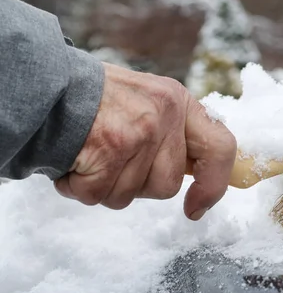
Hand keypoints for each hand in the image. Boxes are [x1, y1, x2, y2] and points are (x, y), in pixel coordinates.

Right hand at [54, 62, 236, 219]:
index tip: (195, 207)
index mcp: (181, 102)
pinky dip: (80, 187)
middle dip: (137, 184)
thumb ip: (176, 134)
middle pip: (167, 185)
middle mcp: (165, 114)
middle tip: (115, 159)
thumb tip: (200, 176)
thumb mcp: (150, 100)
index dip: (214, 185)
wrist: (50, 84)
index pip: (222, 147)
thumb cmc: (100, 100)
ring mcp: (139, 132)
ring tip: (93, 155)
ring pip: (130, 195)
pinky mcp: (110, 149)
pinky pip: (99, 194)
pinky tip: (76, 161)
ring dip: (105, 186)